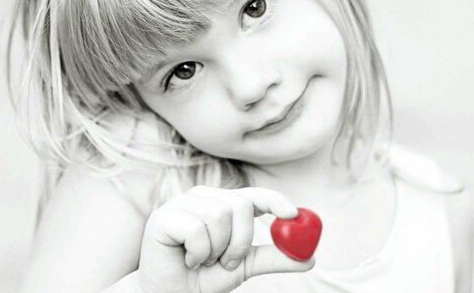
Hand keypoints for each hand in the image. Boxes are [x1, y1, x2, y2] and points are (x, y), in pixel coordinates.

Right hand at [137, 186, 314, 292]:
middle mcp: (204, 198)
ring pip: (219, 217)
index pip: (254, 194)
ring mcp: (182, 204)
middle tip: (227, 261)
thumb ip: (273, 258)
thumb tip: (310, 256)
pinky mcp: (164, 216)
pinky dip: (198, 254)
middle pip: (239, 204)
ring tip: (203, 260)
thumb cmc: (204, 278)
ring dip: (216, 250)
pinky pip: (196, 230)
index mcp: (224, 204)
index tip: (292, 214)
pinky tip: (187, 260)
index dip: (274, 200)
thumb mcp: (244, 268)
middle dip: (240, 241)